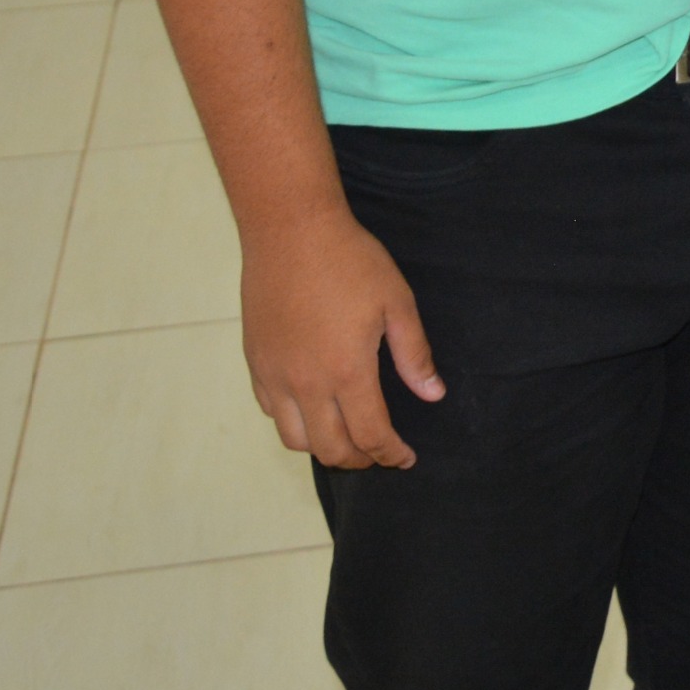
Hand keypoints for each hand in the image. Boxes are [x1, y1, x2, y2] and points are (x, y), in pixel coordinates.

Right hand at [241, 203, 443, 468]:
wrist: (291, 230)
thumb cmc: (350, 261)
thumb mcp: (396, 302)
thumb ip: (414, 354)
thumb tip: (433, 394)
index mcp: (347, 372)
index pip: (370, 435)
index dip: (391, 454)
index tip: (405, 458)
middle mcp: (306, 384)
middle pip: (331, 449)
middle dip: (359, 459)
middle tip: (378, 452)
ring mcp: (275, 375)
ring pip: (295, 438)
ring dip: (324, 447)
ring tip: (345, 436)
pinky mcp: (255, 362)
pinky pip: (271, 410)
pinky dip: (294, 421)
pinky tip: (312, 407)